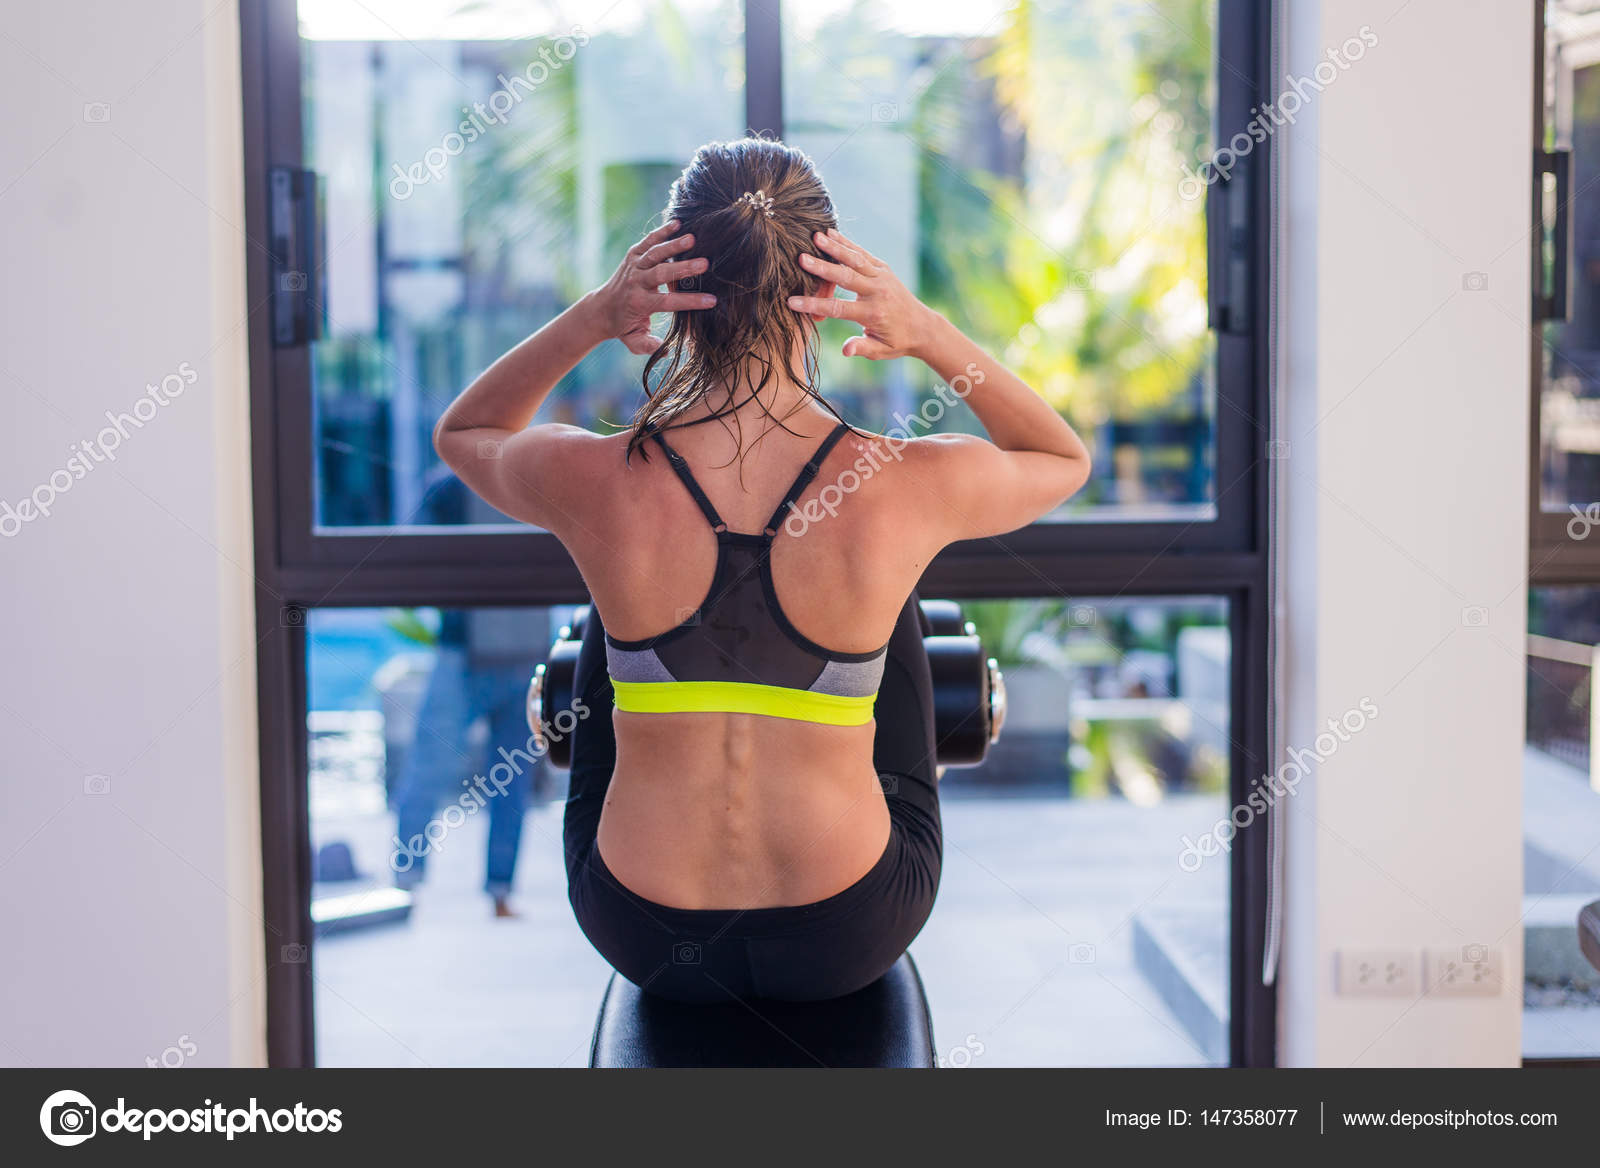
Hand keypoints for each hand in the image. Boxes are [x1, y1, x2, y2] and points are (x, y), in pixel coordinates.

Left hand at [588, 220, 716, 353]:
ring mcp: (634, 266)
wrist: (602, 308)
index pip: (668, 302)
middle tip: (705, 264)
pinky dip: (661, 231)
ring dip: (673, 245)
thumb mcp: (633, 340)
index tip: (711, 301)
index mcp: (640, 303)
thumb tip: (662, 348)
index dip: (689, 302)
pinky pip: (648, 241)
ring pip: (655, 254)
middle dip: (683, 268)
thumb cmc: (623, 326)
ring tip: (692, 238)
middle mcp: (636, 282)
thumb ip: (646, 345)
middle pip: (662, 273)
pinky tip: (677, 223)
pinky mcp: (633, 254)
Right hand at [787, 229, 939, 360]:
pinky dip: (846, 243)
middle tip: (801, 258)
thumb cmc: (897, 342)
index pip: (838, 308)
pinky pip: (862, 254)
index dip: (814, 304)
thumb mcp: (880, 350)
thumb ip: (861, 348)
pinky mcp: (883, 268)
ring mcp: (881, 277)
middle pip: (845, 277)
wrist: (923, 327)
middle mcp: (877, 292)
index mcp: (873, 313)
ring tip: (815, 236)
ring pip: (855, 260)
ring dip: (834, 247)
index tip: (792, 302)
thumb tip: (845, 350)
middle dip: (822, 268)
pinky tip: (830, 233)